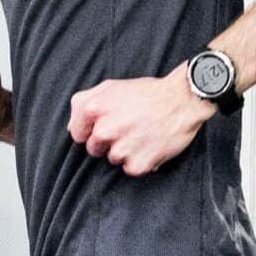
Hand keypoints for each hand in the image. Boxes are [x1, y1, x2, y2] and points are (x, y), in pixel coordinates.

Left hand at [67, 70, 216, 177]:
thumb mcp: (111, 87)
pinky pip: (130, 168)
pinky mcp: (137, 164)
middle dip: (107, 142)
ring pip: (112, 159)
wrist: (182, 101)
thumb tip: (73, 127)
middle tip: (128, 127)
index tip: (107, 124)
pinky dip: (139, 160)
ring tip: (141, 134)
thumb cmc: (147, 93)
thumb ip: (84, 103)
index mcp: (94, 109)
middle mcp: (104, 130)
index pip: (78, 134)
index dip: (91, 130)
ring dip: (125, 151)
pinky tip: (149, 145)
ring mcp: (121, 148)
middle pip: (94, 149)